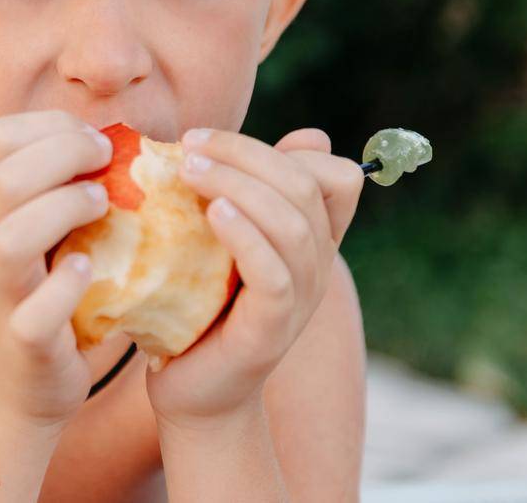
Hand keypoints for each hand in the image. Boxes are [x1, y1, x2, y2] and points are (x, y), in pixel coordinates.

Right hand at [0, 111, 116, 430]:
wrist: (3, 396)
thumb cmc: (31, 301)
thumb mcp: (27, 238)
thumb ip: (51, 191)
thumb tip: (115, 142)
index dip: (51, 126)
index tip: (96, 140)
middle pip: (2, 178)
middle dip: (64, 153)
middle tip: (109, 161)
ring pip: (7, 240)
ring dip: (61, 209)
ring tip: (103, 205)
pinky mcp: (22, 343)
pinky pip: (33, 313)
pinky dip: (65, 286)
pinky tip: (91, 270)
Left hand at [144, 128, 362, 429]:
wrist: (192, 388)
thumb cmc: (200, 301)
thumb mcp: (220, 237)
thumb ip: (242, 189)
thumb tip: (286, 137)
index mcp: (311, 236)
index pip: (337, 176)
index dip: (287, 149)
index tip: (211, 142)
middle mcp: (316, 263)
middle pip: (306, 185)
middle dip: (246, 153)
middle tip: (188, 145)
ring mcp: (300, 297)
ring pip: (293, 223)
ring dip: (239, 184)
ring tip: (189, 170)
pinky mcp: (272, 329)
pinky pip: (274, 274)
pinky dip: (245, 235)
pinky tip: (212, 213)